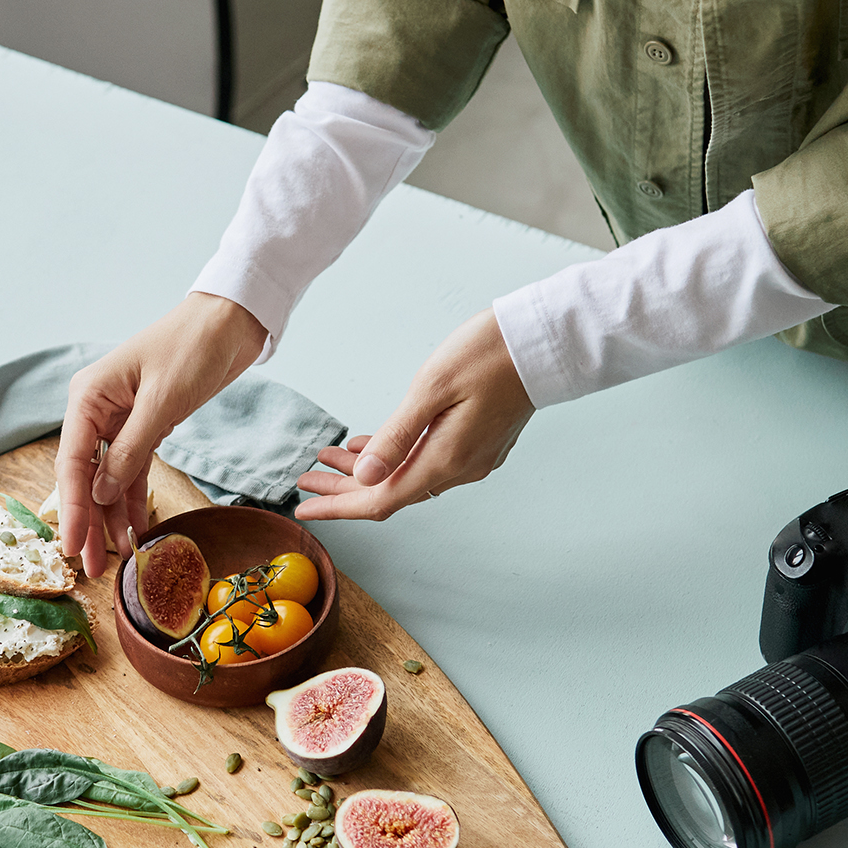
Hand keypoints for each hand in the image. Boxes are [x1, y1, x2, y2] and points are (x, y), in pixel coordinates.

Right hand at [56, 293, 268, 573]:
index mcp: (88, 396)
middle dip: (88, 523)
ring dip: (110, 518)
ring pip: (107, 479)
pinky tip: (134, 530)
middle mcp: (95, 410)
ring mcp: (117, 420)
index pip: (71, 462)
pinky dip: (133, 500)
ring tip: (113, 560)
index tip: (71, 545)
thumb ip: (131, 450)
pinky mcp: (142, 427)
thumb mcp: (163, 401)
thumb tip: (102, 496)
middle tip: (88, 568)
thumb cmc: (193, 347)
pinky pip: (131, 471)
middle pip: (84, 476)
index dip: (71, 508)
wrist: (229, 321)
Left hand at [295, 308, 532, 520]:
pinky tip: (372, 446)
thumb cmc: (488, 354)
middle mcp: (460, 469)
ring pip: (408, 476)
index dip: (339, 506)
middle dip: (345, 487)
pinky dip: (395, 458)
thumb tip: (365, 476)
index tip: (304, 505)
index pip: (380, 500)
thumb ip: (396, 437)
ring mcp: (473, 460)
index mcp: (445, 459)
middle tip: (307, 476)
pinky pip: (427, 463)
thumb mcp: (430, 389)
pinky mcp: (480, 445)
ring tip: (329, 456)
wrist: (543, 342)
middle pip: (391, 492)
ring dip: (369, 470)